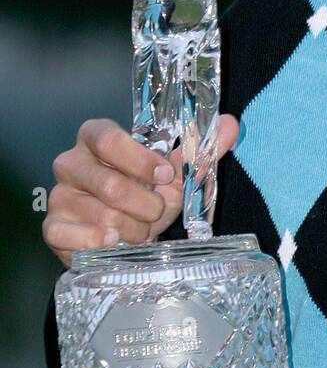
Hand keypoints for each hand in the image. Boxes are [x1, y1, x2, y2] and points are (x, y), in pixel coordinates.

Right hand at [42, 114, 239, 267]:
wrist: (126, 235)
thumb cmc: (146, 195)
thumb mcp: (175, 173)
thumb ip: (201, 149)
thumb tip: (232, 124)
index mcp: (96, 138)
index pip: (106, 137)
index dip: (138, 160)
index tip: (165, 176)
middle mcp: (71, 163)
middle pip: (109, 184)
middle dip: (145, 206)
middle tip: (156, 212)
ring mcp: (59, 196)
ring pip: (102, 217)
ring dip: (133, 230)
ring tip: (139, 231)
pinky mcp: (53, 227)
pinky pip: (69, 236)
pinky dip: (98, 243)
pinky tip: (114, 243)